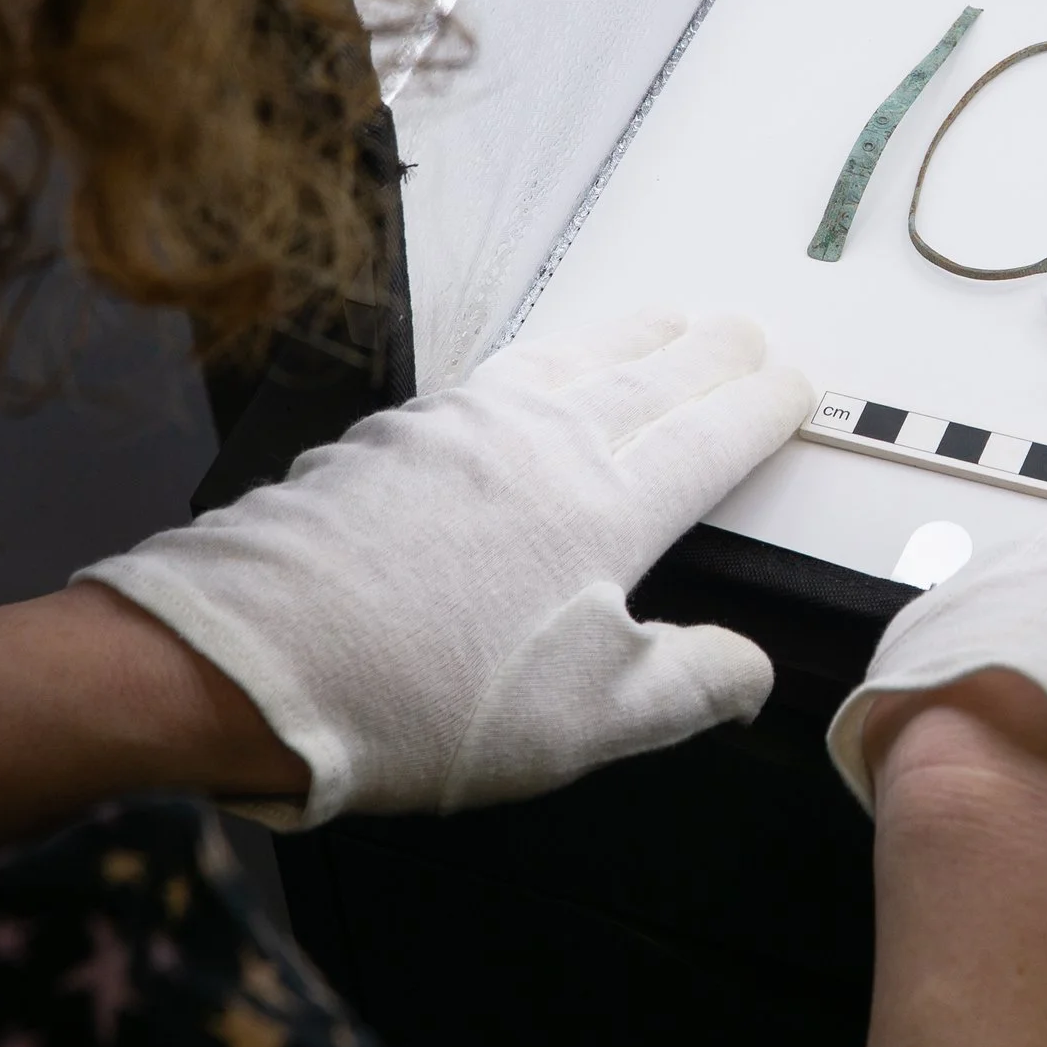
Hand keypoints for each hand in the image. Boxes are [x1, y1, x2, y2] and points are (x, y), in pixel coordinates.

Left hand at [78, 308, 812, 823]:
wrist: (252, 656)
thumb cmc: (431, 699)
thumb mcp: (590, 723)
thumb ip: (689, 684)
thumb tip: (753, 663)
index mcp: (608, 505)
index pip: (712, 437)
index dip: (762, 406)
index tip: (795, 382)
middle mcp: (544, 440)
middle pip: (650, 377)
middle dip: (709, 352)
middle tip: (745, 330)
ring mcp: (462, 424)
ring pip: (573, 358)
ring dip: (631, 336)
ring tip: (663, 323)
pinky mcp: (394, 432)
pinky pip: (500, 370)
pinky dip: (548, 356)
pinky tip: (534, 370)